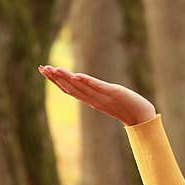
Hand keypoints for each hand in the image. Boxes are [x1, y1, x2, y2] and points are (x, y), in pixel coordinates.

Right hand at [38, 65, 156, 125]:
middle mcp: (93, 99)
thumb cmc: (127, 107)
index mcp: (91, 99)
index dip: (55, 80)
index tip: (44, 70)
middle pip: (70, 88)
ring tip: (54, 69)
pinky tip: (76, 76)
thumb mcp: (108, 97)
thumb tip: (89, 86)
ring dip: (67, 78)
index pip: (69, 89)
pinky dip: (86, 82)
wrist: (142, 117)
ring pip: (80, 87)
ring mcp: (102, 97)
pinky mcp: (113, 93)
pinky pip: (97, 87)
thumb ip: (97, 92)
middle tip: (42, 68)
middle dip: (55, 78)